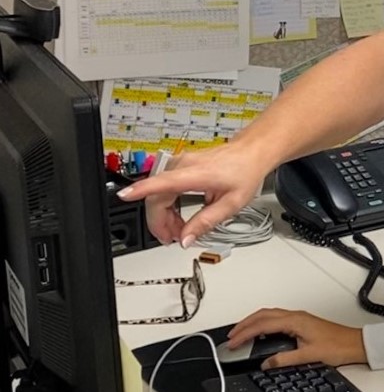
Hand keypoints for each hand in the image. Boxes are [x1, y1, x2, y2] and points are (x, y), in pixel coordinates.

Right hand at [118, 143, 269, 247]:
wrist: (251, 152)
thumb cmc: (245, 172)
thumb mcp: (232, 203)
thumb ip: (206, 222)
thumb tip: (185, 238)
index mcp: (196, 174)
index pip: (162, 183)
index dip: (140, 191)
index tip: (124, 197)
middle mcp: (184, 165)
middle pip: (157, 195)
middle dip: (159, 222)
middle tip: (171, 239)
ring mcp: (181, 164)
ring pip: (159, 193)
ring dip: (164, 215)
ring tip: (178, 231)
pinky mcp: (181, 166)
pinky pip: (165, 188)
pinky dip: (168, 205)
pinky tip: (178, 218)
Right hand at [228, 308, 366, 369]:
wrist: (354, 343)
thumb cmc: (337, 346)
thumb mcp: (309, 356)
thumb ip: (285, 359)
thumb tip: (266, 363)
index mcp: (294, 321)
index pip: (262, 324)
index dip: (245, 333)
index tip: (233, 342)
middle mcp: (295, 316)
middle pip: (262, 315)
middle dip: (244, 325)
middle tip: (231, 337)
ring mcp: (298, 318)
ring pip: (269, 315)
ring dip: (253, 323)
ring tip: (240, 334)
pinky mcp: (301, 323)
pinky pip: (276, 319)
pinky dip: (263, 324)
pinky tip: (260, 333)